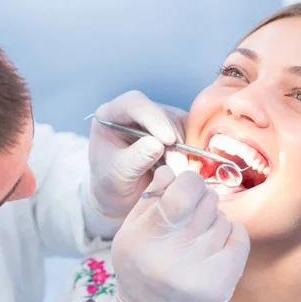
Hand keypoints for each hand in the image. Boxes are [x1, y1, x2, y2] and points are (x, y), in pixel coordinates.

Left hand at [88, 90, 187, 217]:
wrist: (118, 197)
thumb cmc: (110, 184)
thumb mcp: (118, 175)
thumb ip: (135, 159)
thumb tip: (158, 144)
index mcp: (111, 114)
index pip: (134, 103)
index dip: (153, 118)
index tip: (168, 140)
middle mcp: (135, 112)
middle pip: (162, 114)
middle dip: (173, 141)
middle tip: (178, 167)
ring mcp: (155, 119)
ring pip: (179, 124)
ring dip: (183, 149)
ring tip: (177, 173)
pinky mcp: (173, 130)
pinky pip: (189, 135)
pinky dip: (190, 153)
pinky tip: (183, 169)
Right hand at [97, 167, 249, 301]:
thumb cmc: (139, 265)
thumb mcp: (131, 228)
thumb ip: (152, 196)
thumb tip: (175, 168)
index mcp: (145, 239)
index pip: (182, 195)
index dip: (188, 181)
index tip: (185, 184)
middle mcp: (173, 259)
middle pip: (206, 202)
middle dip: (200, 197)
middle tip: (190, 210)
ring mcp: (200, 275)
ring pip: (222, 218)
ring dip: (212, 219)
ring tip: (196, 235)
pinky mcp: (222, 286)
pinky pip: (240, 237)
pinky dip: (229, 232)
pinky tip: (213, 243)